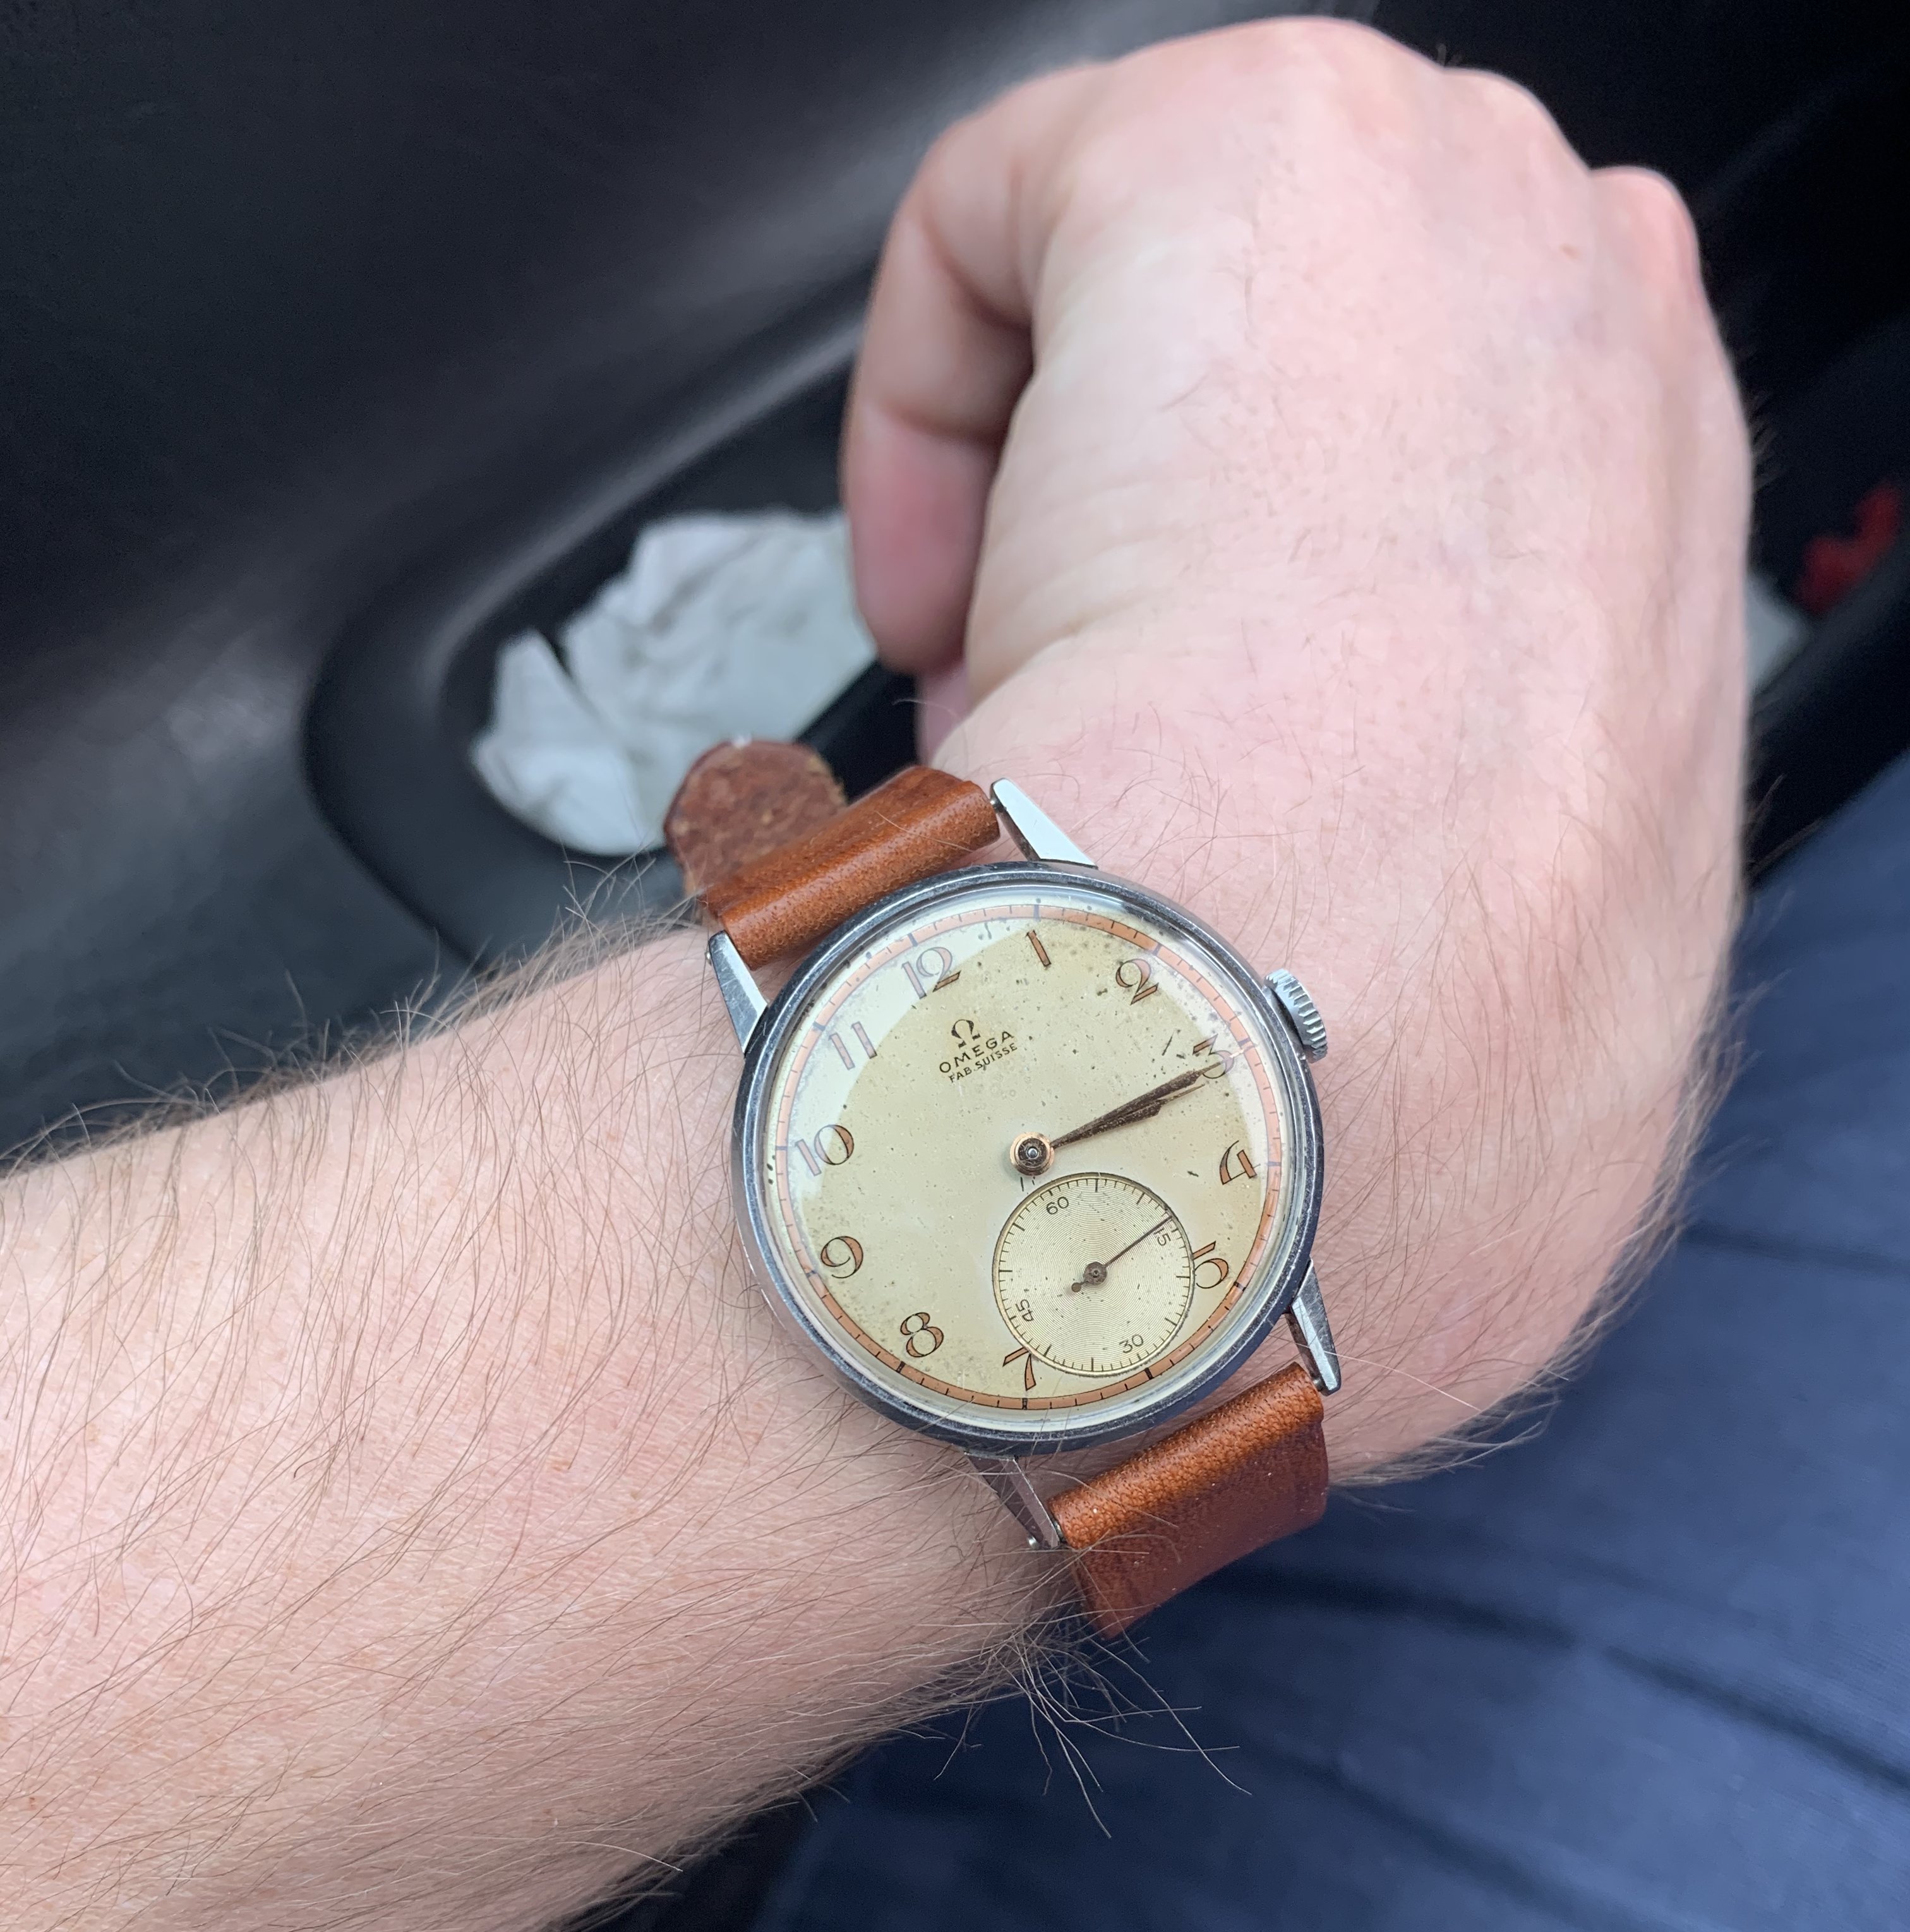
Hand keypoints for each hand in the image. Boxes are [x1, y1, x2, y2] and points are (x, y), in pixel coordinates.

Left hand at [845, 21, 1748, 1467]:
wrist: (1321, 1011)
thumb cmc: (1408, 1062)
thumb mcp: (1552, 1010)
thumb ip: (1506, 910)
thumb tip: (1398, 973)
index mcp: (1663, 552)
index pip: (1441, 489)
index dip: (1270, 618)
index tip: (1186, 762)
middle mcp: (1601, 336)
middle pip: (1299, 374)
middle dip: (1153, 539)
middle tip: (1081, 724)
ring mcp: (1464, 212)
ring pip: (1166, 296)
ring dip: (1049, 492)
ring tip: (1016, 682)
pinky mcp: (1259, 143)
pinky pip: (1008, 222)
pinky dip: (925, 405)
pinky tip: (939, 596)